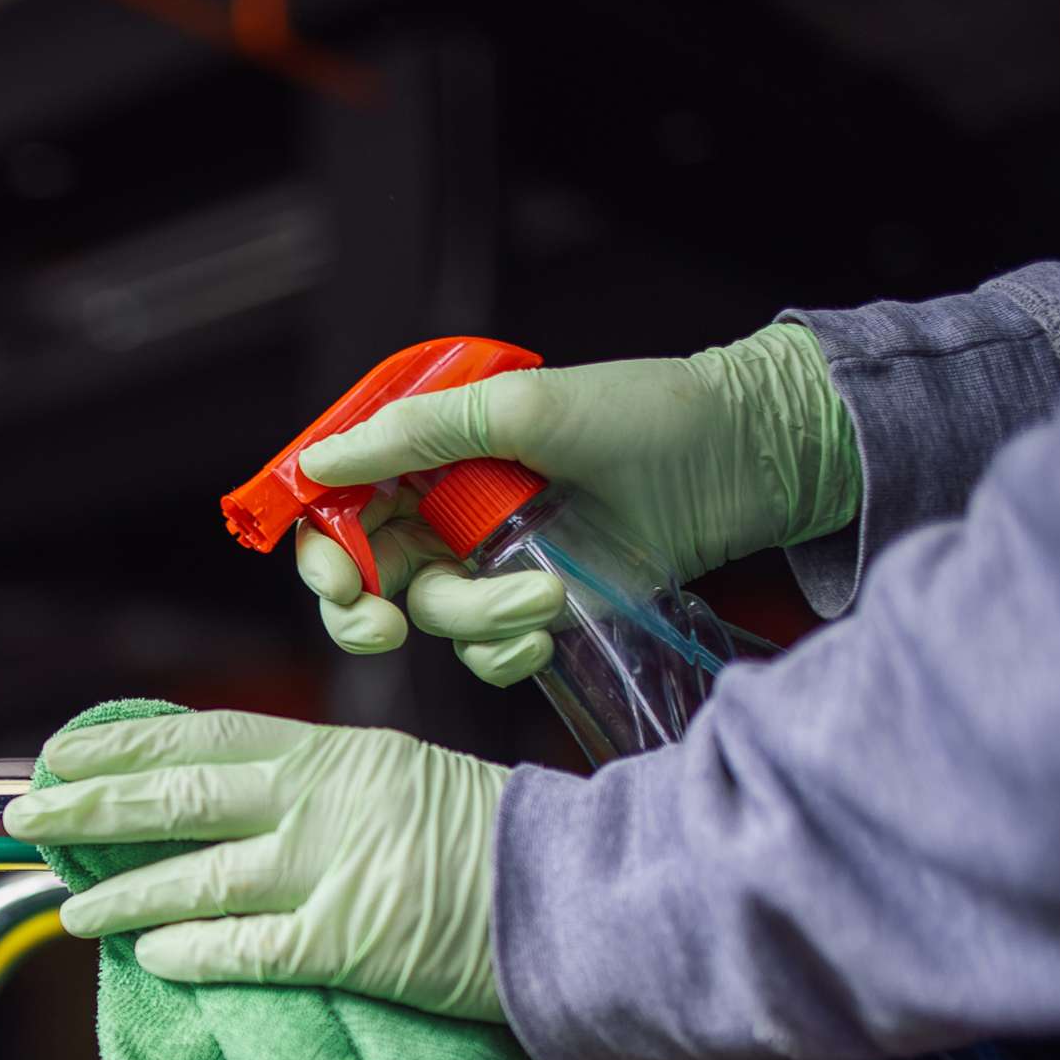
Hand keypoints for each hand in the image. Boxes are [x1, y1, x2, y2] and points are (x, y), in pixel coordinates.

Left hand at [3, 708, 509, 1022]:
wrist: (580, 893)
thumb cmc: (496, 840)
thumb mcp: (399, 777)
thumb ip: (314, 784)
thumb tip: (225, 797)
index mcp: (332, 752)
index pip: (201, 735)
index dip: (121, 746)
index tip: (59, 753)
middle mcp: (319, 800)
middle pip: (176, 796)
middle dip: (90, 809)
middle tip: (25, 818)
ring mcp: (330, 871)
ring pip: (196, 876)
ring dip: (122, 894)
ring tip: (71, 908)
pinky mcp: (348, 943)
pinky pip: (245, 948)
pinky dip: (188, 950)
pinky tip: (147, 956)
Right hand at [292, 322, 857, 684]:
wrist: (742, 460)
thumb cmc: (641, 413)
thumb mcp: (519, 408)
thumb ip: (414, 435)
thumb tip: (317, 460)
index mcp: (432, 450)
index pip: (343, 503)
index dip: (322, 547)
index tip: (338, 580)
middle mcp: (448, 508)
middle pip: (364, 575)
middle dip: (362, 612)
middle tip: (381, 627)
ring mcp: (488, 562)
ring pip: (431, 617)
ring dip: (476, 618)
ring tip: (543, 594)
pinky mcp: (532, 607)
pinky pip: (484, 652)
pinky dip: (504, 651)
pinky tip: (546, 627)